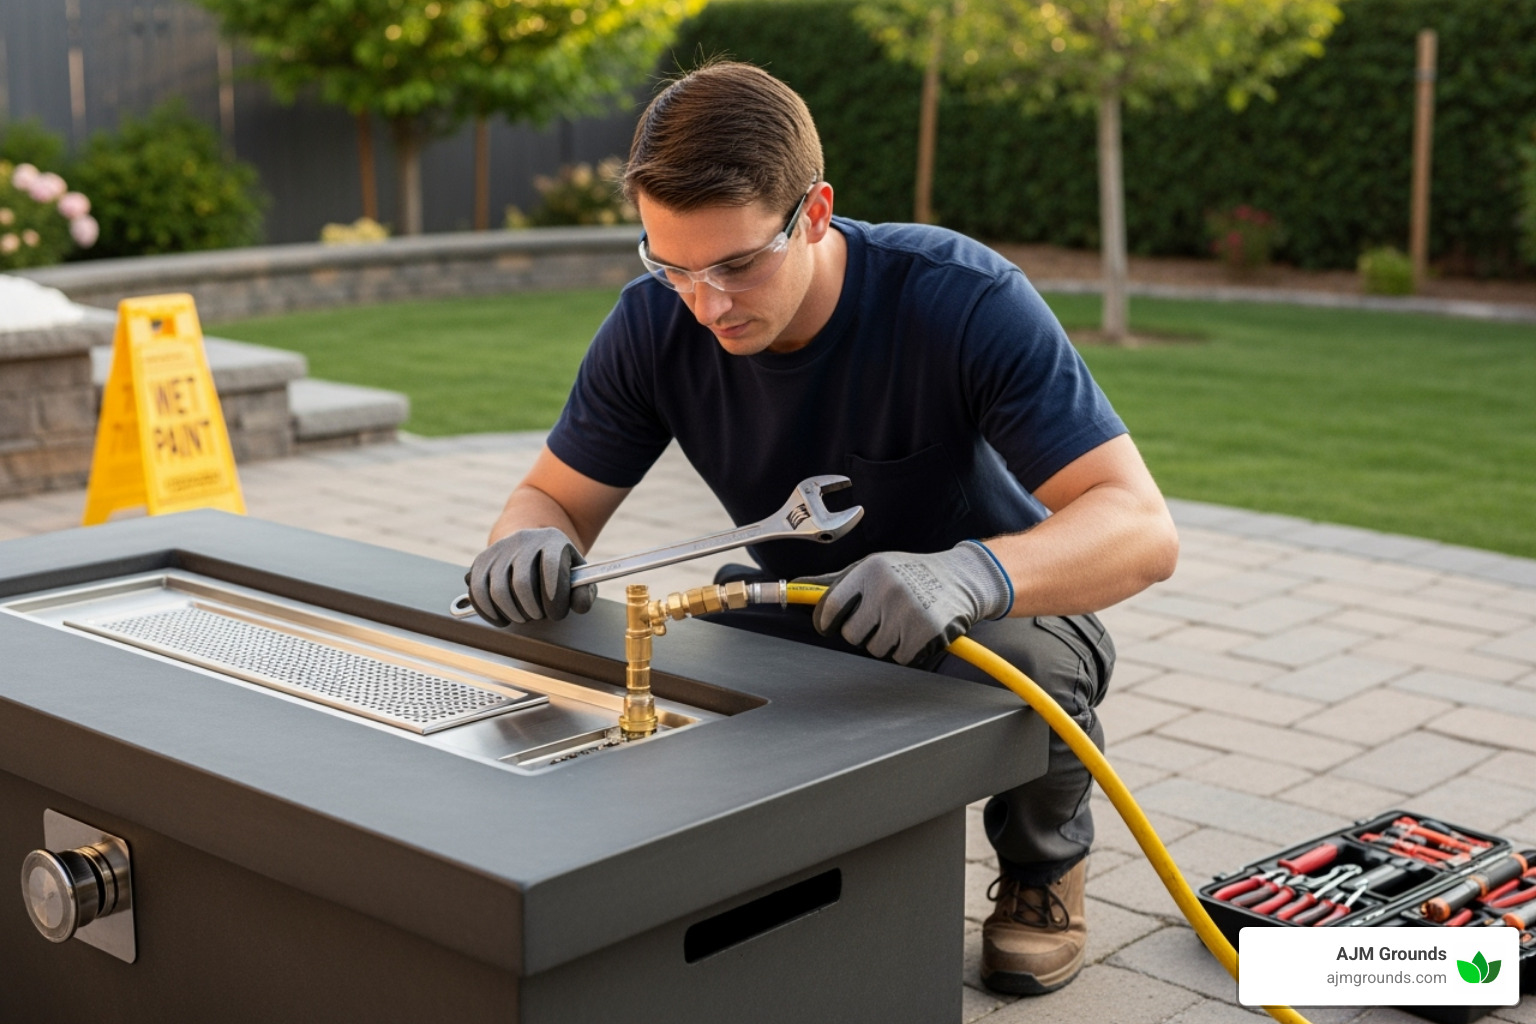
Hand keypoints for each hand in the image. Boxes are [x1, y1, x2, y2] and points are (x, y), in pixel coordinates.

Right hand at [466, 527, 595, 625]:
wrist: (533, 546)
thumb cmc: (559, 569)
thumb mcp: (578, 577)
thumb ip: (584, 593)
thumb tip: (579, 606)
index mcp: (553, 540)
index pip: (551, 567)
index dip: (554, 597)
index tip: (556, 614)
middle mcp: (524, 540)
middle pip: (521, 583)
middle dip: (532, 610)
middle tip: (539, 616)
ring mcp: (500, 548)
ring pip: (497, 590)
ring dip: (512, 613)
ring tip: (524, 617)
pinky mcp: (481, 560)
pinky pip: (477, 591)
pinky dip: (489, 612)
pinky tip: (503, 618)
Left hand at [806, 541, 1012, 665]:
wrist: (963, 578)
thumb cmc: (910, 573)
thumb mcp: (873, 566)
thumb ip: (835, 580)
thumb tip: (796, 585)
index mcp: (869, 570)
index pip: (830, 606)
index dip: (825, 622)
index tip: (828, 626)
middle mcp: (887, 588)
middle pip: (851, 634)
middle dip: (862, 631)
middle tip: (881, 617)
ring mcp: (907, 611)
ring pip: (875, 648)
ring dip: (886, 641)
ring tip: (903, 619)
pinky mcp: (926, 633)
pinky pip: (900, 658)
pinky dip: (907, 650)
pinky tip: (917, 630)